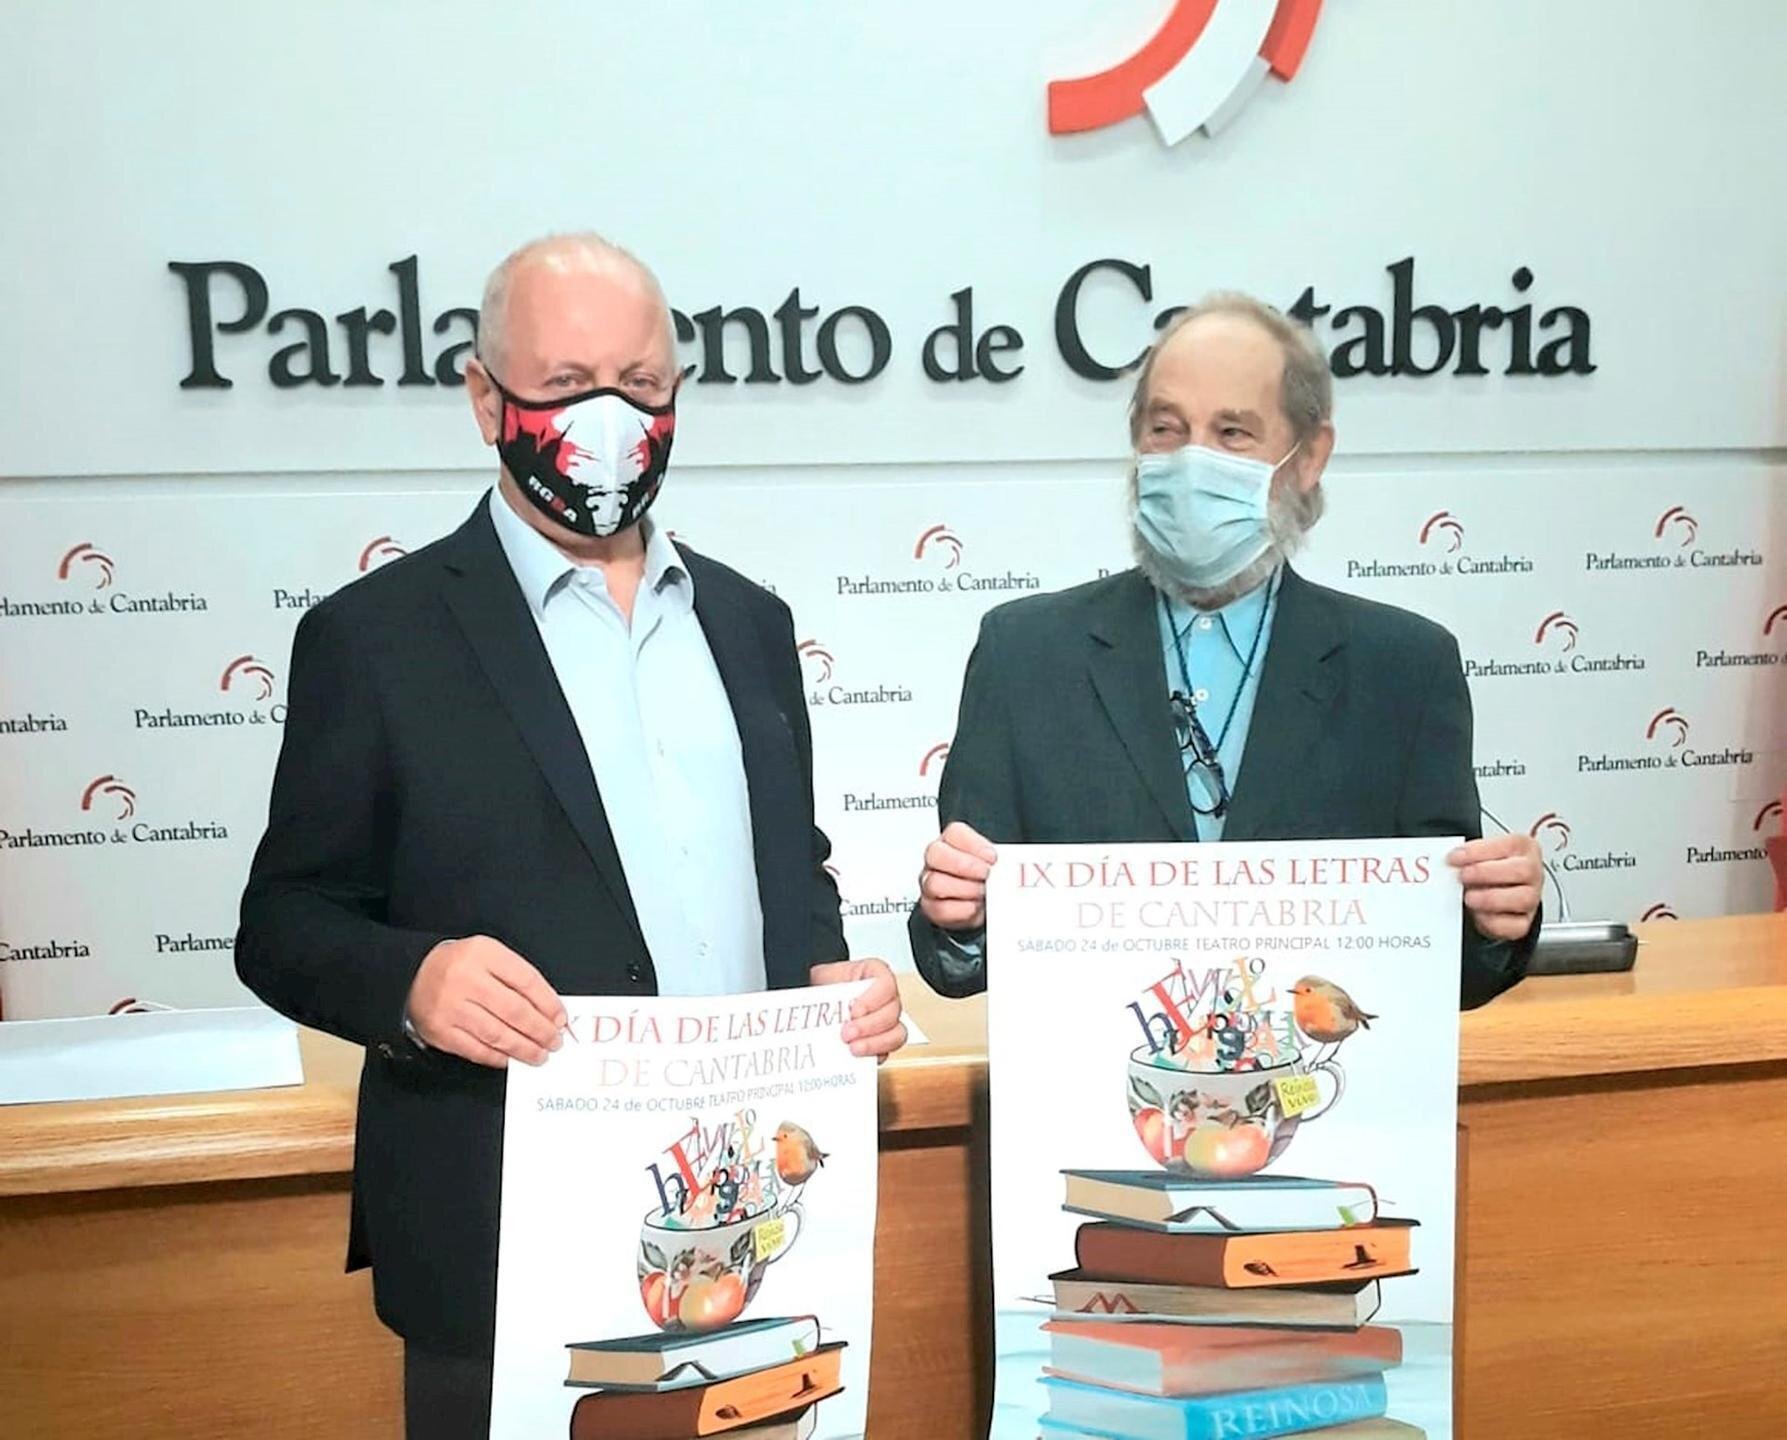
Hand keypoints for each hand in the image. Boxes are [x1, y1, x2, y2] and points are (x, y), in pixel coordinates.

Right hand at [406, 936, 566, 1066]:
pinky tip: (512, 1058)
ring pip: (497, 1034)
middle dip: (540, 1030)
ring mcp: (451, 1007)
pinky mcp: (441, 1031)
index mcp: (483, 953)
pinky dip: (498, 1057)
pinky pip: (476, 1049)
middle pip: (514, 1010)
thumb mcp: (489, 955)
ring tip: (539, 1054)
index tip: (560, 1018)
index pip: (526, 981)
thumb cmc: (460, 966)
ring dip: (524, 1048)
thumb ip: (517, 977)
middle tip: (555, 1041)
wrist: (414, 975)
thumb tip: (548, 1010)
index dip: (548, 1003)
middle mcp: (466, 979)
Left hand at [810, 957, 906, 1059]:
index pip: (887, 984)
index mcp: (876, 975)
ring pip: (896, 1035)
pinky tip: (857, 1057)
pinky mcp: (881, 1043)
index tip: (853, 1010)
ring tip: (852, 1048)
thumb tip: (819, 1001)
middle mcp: (886, 999)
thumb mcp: (825, 978)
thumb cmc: (826, 986)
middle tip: (847, 1033)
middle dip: (869, 1025)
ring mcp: (887, 1022)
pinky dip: (872, 1056)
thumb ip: (828, 988)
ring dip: (874, 1044)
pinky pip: (886, 1052)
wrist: (818, 1002)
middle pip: (893, 1012)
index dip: (873, 999)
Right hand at [918, 821, 998, 930]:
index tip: (993, 857)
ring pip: (935, 883)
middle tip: (986, 874)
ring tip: (983, 893)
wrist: (978, 904)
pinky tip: (975, 907)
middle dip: (965, 865)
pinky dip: (961, 909)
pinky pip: (941, 909)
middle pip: (936, 854)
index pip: (954, 833)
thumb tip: (1017, 864)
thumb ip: (999, 859)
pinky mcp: (931, 907)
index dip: (974, 845)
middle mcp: (936, 860)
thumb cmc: (983, 877)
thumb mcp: (991, 862)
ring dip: (965, 889)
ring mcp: (929, 883)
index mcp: (950, 841)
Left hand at [1449, 834, 1542, 941]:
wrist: (1491, 893)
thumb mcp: (1479, 854)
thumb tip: (1450, 861)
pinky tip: (1477, 914)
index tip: (1455, 857)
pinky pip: (1514, 925)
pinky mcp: (1523, 922)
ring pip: (1522, 899)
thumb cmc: (1487, 868)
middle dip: (1487, 873)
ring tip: (1468, 897)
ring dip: (1490, 898)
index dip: (1479, 851)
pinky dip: (1493, 921)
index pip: (1510, 845)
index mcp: (1522, 848)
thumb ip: (1468, 855)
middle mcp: (1532, 872)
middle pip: (1522, 870)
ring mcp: (1531, 898)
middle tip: (1463, 877)